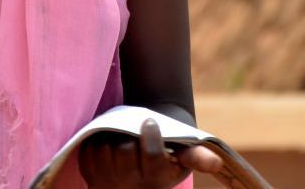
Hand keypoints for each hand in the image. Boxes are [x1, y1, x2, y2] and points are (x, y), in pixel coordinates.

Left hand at [79, 118, 221, 188]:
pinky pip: (88, 151)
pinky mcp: (90, 173)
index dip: (150, 138)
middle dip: (130, 137)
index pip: (151, 157)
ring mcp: (108, 181)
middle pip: (124, 152)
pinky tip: (108, 140)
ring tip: (122, 135)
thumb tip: (216, 162)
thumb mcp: (184, 155)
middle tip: (136, 128)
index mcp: (156, 180)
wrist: (140, 157)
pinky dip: (96, 141)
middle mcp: (131, 186)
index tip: (150, 123)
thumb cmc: (168, 152)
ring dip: (111, 137)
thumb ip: (197, 156)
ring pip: (104, 150)